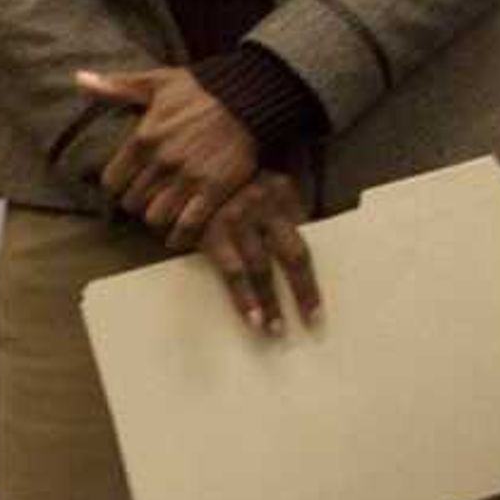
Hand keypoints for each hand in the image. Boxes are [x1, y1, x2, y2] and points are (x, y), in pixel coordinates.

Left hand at [80, 67, 260, 247]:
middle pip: (133, 203)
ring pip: (156, 218)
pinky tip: (181, 235)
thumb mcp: (156, 83)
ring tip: (167, 211)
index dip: (119, 186)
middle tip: (151, 198)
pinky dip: (181, 235)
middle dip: (140, 203)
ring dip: (160, 218)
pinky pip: (188, 225)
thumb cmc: (201, 89)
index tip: (131, 184)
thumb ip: (116, 87)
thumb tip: (79, 79)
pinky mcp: (214, 189)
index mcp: (143, 138)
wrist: (250, 95)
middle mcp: (161, 161)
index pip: (112, 182)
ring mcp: (188, 177)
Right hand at [199, 171, 321, 336]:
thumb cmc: (226, 187)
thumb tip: (300, 260)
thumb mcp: (259, 190)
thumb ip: (281, 216)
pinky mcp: (212, 232)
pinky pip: (232, 270)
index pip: (306, 239)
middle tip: (311, 320)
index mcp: (282, 192)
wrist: (179, 171)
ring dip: (269, 301)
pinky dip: (243, 296)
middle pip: (292, 254)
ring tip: (275, 328)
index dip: (313, 274)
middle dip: (303, 290)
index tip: (319, 305)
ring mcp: (238, 217)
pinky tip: (251, 316)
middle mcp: (265, 203)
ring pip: (261, 267)